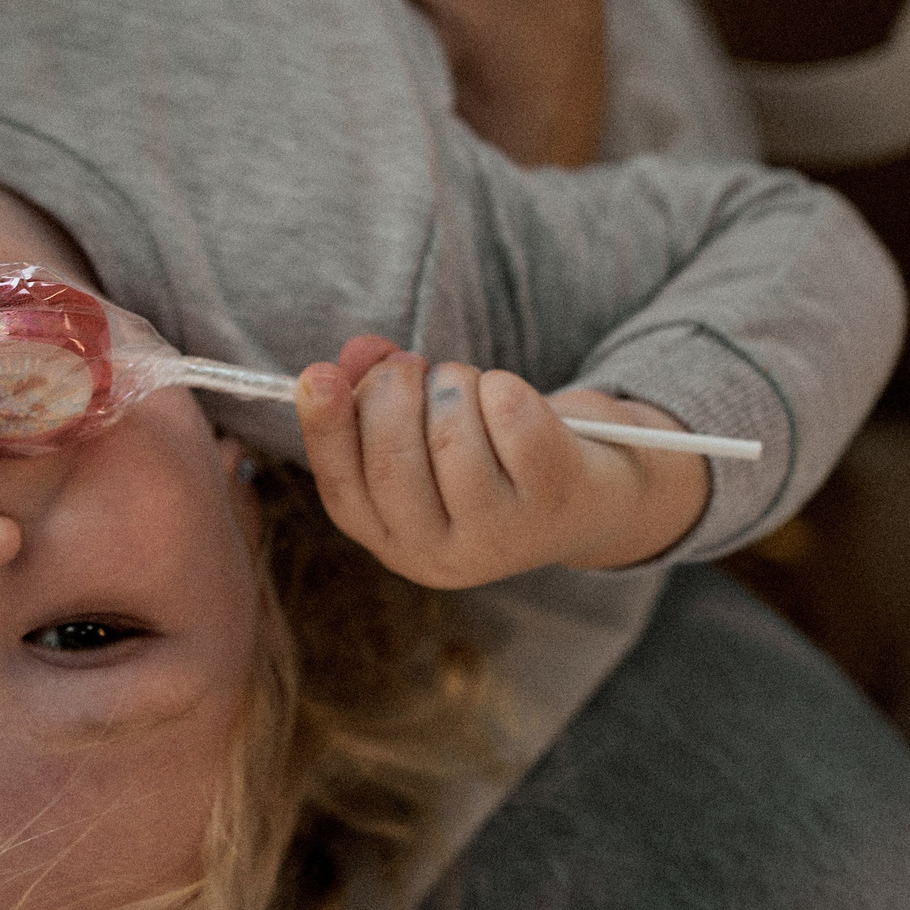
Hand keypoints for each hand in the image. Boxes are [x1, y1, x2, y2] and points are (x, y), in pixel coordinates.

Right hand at [293, 337, 708, 587]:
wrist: (592, 498)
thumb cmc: (490, 458)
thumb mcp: (425, 437)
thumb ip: (374, 396)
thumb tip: (357, 353)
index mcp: (395, 543)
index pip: (342, 490)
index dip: (325, 431)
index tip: (316, 375)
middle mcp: (442, 556)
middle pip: (392, 460)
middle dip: (393, 390)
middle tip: (410, 365)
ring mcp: (501, 534)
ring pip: (452, 431)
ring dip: (455, 383)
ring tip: (467, 386)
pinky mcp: (553, 498)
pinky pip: (510, 415)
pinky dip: (503, 386)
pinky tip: (510, 399)